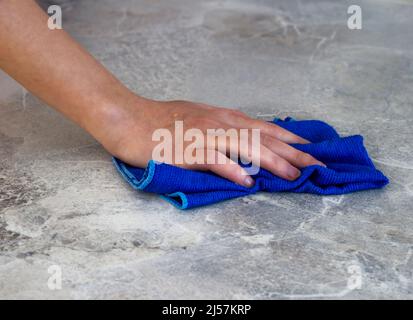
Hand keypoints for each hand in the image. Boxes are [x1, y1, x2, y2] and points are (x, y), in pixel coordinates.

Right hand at [92, 98, 324, 187]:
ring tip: (293, 176)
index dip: (291, 140)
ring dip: (271, 161)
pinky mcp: (187, 149)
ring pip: (244, 147)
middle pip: (263, 138)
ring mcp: (204, 136)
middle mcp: (219, 124)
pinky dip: (231, 169)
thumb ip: (223, 129)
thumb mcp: (200, 119)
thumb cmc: (164, 121)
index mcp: (224, 118)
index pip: (266, 129)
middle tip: (318, 166)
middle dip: (293, 153)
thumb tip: (244, 140)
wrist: (130, 119)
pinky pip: (213, 160)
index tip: (313, 151)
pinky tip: (247, 181)